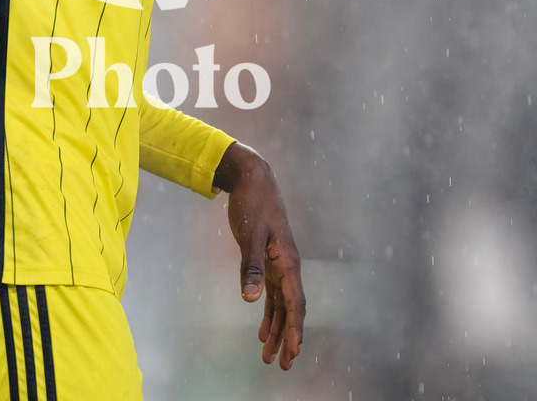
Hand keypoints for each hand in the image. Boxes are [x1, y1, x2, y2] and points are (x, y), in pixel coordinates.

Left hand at [213, 142, 304, 370]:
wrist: (252, 179)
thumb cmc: (253, 203)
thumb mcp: (250, 235)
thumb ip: (251, 267)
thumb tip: (251, 300)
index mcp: (288, 260)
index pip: (295, 302)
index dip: (295, 328)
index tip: (293, 352)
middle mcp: (288, 265)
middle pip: (291, 308)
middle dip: (288, 337)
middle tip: (283, 365)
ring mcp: (279, 263)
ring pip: (282, 304)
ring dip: (277, 329)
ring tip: (269, 355)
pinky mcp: (268, 260)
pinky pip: (272, 293)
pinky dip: (269, 312)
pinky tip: (262, 329)